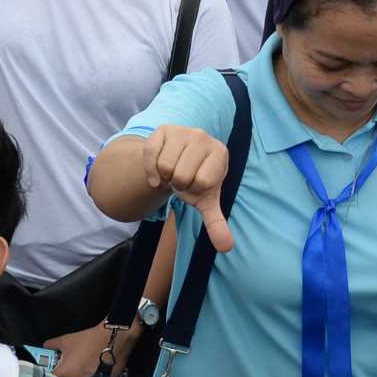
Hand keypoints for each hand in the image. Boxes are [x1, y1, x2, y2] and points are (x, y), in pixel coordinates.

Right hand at [137, 127, 236, 251]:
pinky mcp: (163, 129)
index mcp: (220, 153)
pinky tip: (157, 170)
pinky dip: (150, 170)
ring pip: (165, 166)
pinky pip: (150, 154)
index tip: (195, 184)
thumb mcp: (206, 201)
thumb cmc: (194, 181)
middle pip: (182, 175)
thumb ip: (216, 223)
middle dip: (178, 184)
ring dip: (164, 176)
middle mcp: (203, 137)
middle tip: (181, 178)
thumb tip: (226, 247)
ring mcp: (182, 131)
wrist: (175, 161)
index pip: (203, 182)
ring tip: (171, 172)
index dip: (194, 190)